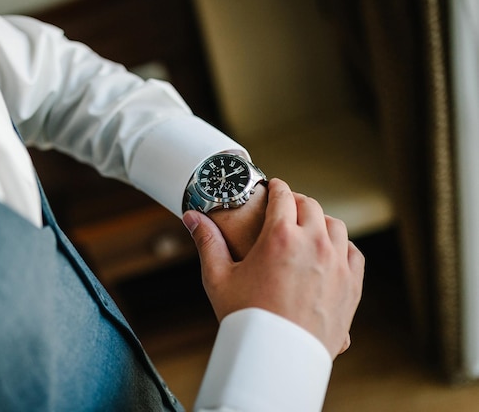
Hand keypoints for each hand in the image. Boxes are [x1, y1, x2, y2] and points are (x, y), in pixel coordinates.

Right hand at [182, 178, 363, 357]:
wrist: (279, 357)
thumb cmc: (247, 319)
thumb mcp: (219, 278)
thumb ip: (207, 242)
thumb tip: (192, 218)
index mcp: (281, 237)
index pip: (284, 195)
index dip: (277, 187)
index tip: (273, 187)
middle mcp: (314, 244)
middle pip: (310, 206)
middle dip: (297, 201)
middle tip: (286, 207)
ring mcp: (337, 263)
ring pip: (335, 226)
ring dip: (320, 221)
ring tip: (308, 228)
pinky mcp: (351, 284)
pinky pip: (353, 252)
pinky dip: (341, 246)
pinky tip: (330, 252)